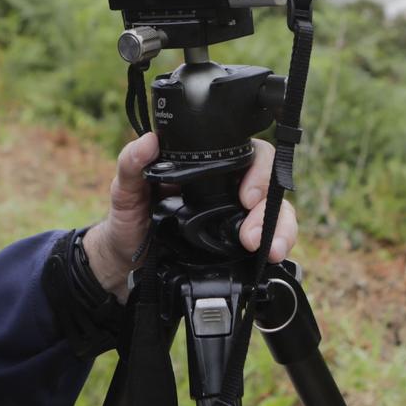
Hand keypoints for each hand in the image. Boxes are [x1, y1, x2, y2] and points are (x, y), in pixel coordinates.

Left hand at [83, 133, 298, 302]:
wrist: (127, 264)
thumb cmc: (129, 220)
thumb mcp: (125, 191)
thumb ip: (131, 164)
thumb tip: (147, 142)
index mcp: (209, 169)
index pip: (249, 154)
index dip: (257, 170)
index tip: (245, 195)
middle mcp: (230, 190)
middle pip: (271, 184)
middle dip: (269, 208)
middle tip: (250, 235)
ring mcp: (238, 217)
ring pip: (279, 212)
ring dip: (280, 229)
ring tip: (268, 249)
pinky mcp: (242, 246)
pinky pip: (273, 239)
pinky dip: (280, 244)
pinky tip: (273, 256)